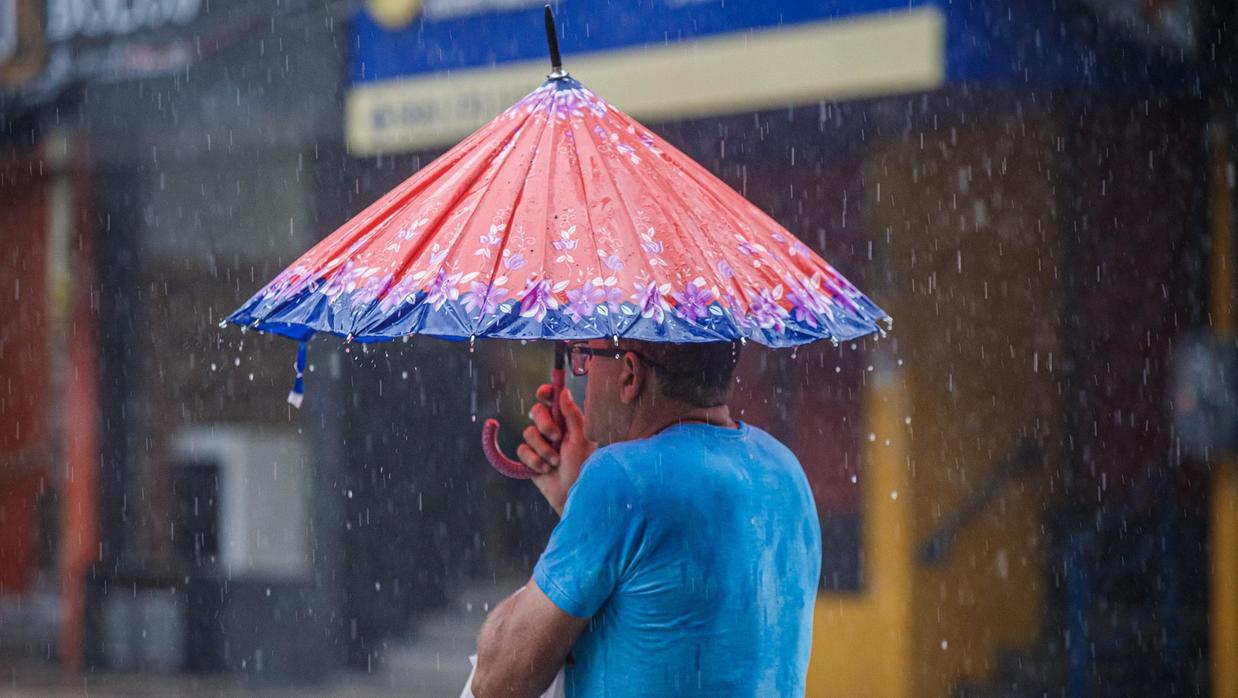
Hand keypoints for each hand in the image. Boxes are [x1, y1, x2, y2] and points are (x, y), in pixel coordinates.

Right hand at [517, 384, 595, 515]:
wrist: (572, 493)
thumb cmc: (583, 466)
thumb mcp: (581, 439)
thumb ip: (572, 414)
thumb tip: (563, 391)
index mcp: (567, 421)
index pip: (552, 399)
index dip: (545, 392)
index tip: (543, 393)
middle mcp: (553, 429)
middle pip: (536, 412)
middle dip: (545, 425)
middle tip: (557, 438)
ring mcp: (540, 444)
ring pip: (528, 433)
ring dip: (543, 449)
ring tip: (556, 462)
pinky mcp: (530, 458)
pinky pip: (522, 450)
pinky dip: (534, 461)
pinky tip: (545, 470)